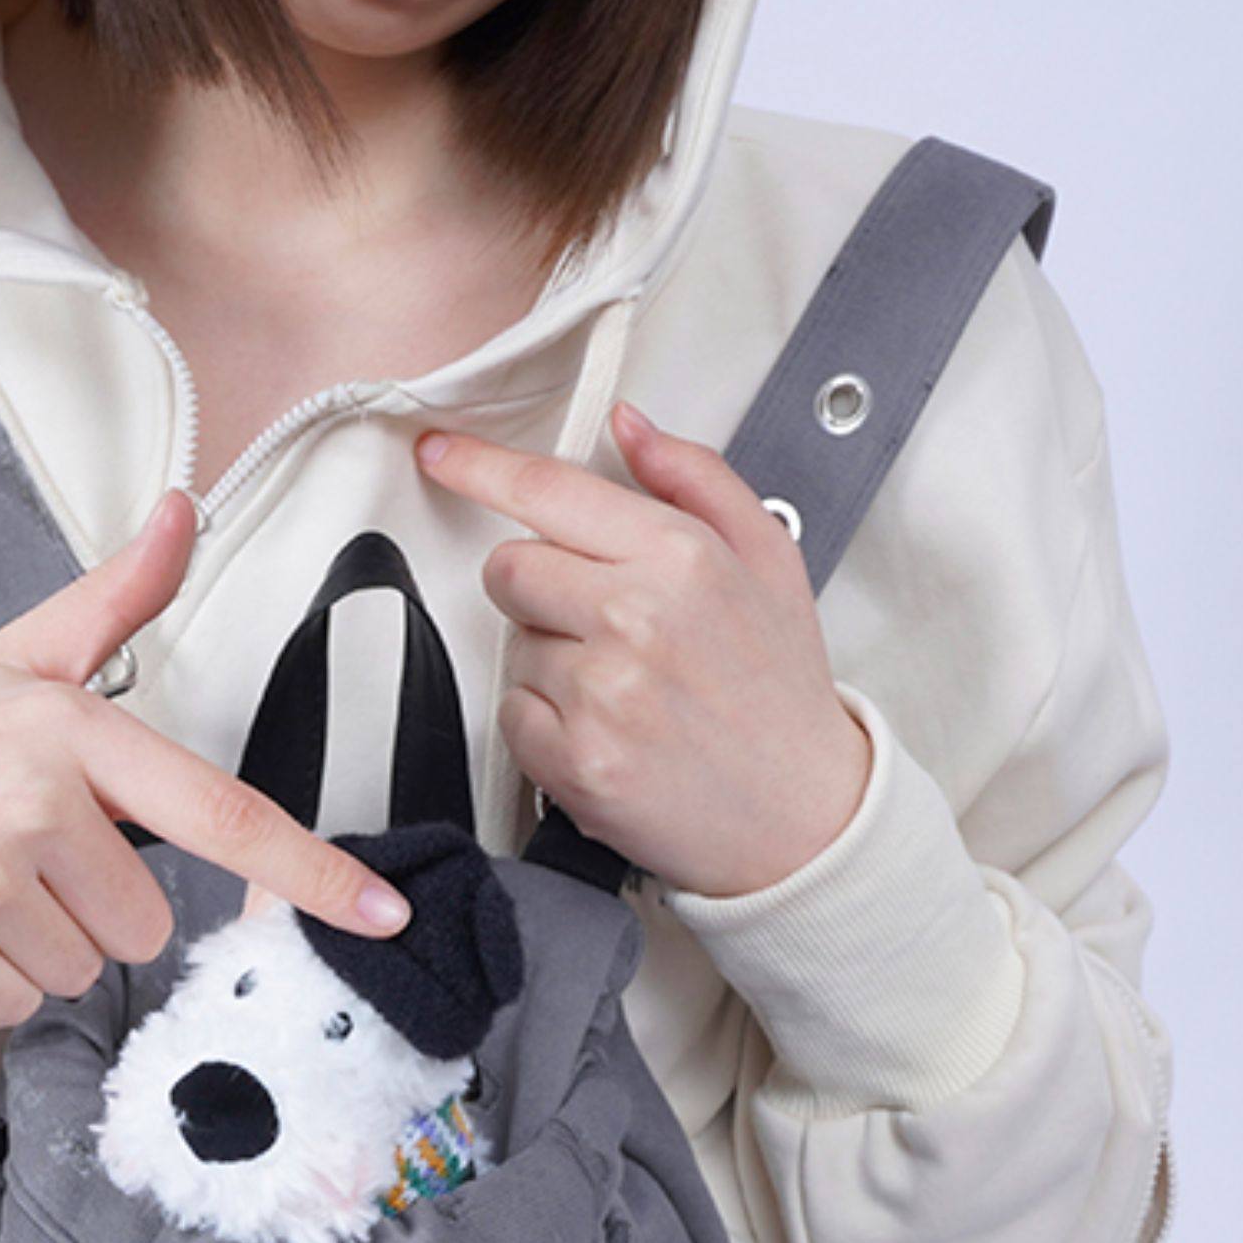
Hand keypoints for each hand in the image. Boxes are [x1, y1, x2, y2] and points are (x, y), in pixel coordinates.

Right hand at [0, 490, 409, 1027]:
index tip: (383, 913)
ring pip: (80, 969)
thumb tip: (182, 509)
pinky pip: (13, 1008)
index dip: (311, 870)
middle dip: (87, 907)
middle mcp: (26, 803)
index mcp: (63, 731)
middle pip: (147, 921)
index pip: (217, 811)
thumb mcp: (9, 664)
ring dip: (28, 948)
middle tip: (5, 857)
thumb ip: (111, 601)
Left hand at [417, 403, 871, 898]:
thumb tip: (628, 426)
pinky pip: (512, 716)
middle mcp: (636, 619)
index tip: (440, 453)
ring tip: (625, 690)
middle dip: (537, 586)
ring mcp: (601, 695)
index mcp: (681, 557)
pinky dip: (545, 725)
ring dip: (552, 662)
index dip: (478, 467)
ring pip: (513, 646)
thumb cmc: (780, 692)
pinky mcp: (576, 762)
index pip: (548, 491)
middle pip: (508, 568)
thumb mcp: (768, 558)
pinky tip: (606, 732)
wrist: (801, 817)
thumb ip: (694, 479)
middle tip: (597, 621)